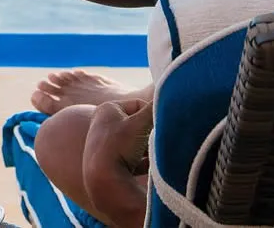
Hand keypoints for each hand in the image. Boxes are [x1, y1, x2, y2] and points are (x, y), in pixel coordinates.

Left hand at [79, 98, 151, 227]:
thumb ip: (156, 108)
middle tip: (157, 140)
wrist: (103, 180)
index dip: (151, 114)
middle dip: (150, 133)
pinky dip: (143, 162)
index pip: (138, 104)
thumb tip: (170, 93)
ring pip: (136, 142)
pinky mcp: (110, 163)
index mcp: (107, 109)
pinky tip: (149, 167)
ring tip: (152, 154)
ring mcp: (105, 144)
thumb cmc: (119, 146)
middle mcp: (103, 124)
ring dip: (147, 148)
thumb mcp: (140, 123)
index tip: (157, 126)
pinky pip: (133, 159)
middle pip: (137, 124)